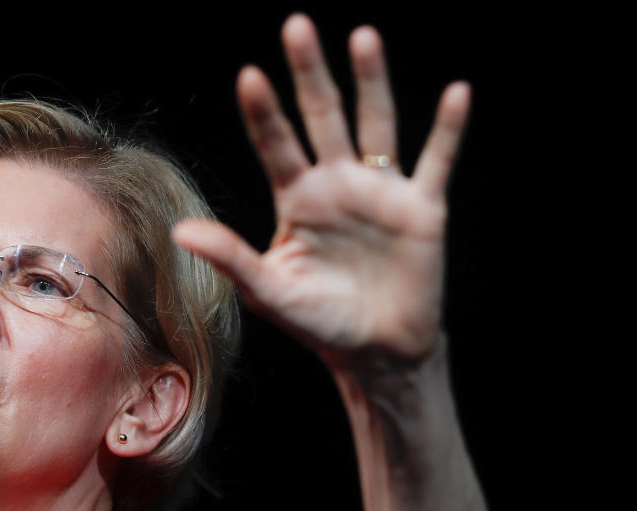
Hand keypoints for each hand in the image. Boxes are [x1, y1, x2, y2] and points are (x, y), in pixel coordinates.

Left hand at [174, 14, 468, 368]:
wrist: (377, 352)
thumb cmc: (319, 322)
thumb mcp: (270, 291)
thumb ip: (230, 257)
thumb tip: (180, 231)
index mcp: (298, 200)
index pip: (277, 145)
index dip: (264, 113)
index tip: (250, 76)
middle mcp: (338, 184)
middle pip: (322, 117)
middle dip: (310, 74)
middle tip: (296, 26)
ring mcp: (381, 191)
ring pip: (376, 125)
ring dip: (371, 82)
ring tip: (363, 37)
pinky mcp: (422, 208)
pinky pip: (436, 161)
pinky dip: (448, 130)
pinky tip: (456, 94)